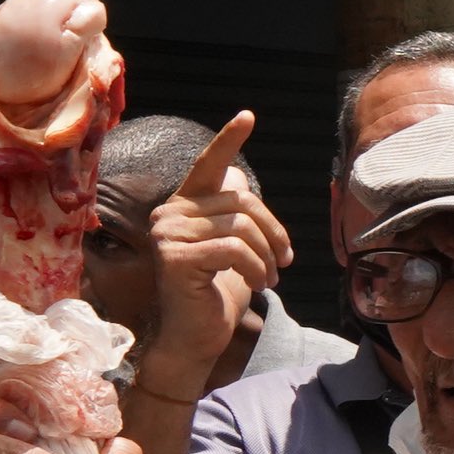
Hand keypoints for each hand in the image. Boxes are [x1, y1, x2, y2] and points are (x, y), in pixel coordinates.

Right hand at [132, 114, 292, 401]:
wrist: (195, 337)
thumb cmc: (216, 294)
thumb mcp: (233, 248)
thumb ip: (234, 215)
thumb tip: (240, 177)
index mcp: (185, 205)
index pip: (208, 165)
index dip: (229, 140)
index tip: (248, 116)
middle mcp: (170, 212)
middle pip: (241, 202)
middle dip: (274, 231)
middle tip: (286, 261)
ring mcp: (168, 233)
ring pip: (242, 226)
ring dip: (267, 255)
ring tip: (271, 277)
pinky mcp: (175, 256)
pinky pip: (235, 249)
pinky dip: (257, 267)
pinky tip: (259, 284)